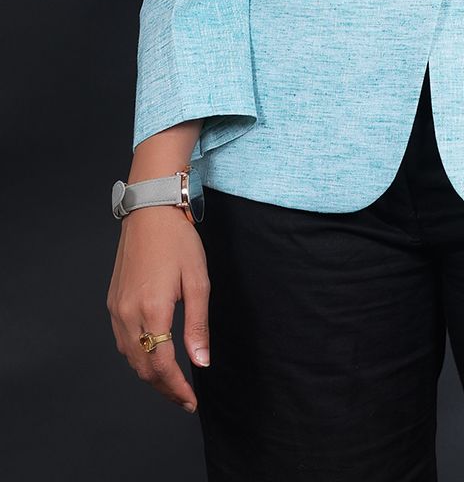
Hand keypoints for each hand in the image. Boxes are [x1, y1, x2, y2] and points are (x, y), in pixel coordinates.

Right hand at [107, 205, 210, 413]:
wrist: (150, 211)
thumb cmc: (177, 241)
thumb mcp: (198, 281)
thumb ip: (198, 326)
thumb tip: (201, 362)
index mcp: (152, 310)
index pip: (162, 365)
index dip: (177, 388)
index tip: (191, 401)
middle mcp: (128, 314)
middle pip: (143, 367)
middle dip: (164, 388)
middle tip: (185, 398)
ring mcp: (116, 308)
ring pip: (130, 357)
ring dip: (150, 375)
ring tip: (172, 383)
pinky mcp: (113, 302)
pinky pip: (123, 341)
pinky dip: (138, 357)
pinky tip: (153, 357)